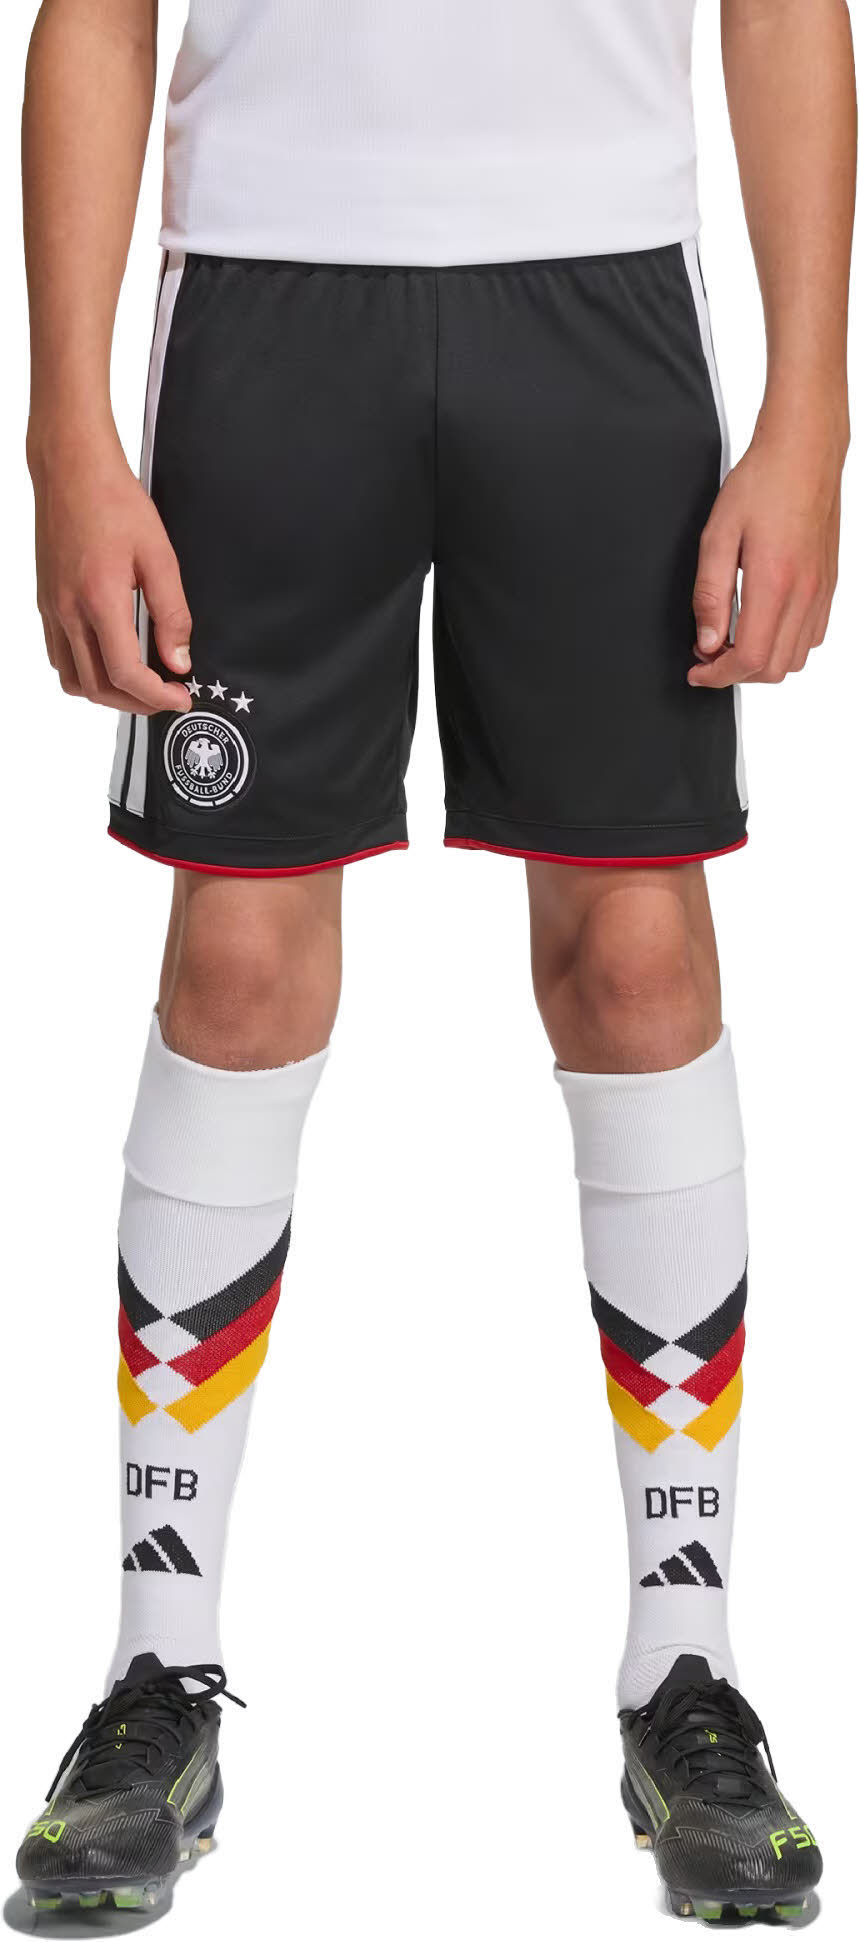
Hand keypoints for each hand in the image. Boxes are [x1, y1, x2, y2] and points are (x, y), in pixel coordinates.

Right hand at [29, 430, 192, 713]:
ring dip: (108, 694)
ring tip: (140, 686)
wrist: (70, 468)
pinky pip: (60, 656)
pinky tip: (110, 661)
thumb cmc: (113, 500)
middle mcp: (68, 610)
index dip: (157, 696)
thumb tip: (179, 660)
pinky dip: (85, 673)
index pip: (125, 672)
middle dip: (136, 703)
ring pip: (73, 679)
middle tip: (166, 697)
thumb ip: (172, 613)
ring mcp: (52, 608)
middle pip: (98, 686)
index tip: (181, 696)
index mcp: (99, 598)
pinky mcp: (46, 602)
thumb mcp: (159, 555)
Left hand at [689, 409, 845, 688]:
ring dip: (762, 661)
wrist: (804, 451)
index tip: (698, 670)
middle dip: (736, 673)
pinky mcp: (829, 584)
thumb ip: (709, 593)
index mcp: (774, 582)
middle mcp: (804, 593)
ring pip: (795, 658)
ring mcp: (821, 591)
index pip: (749, 659)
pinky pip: (811, 636)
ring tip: (734, 640)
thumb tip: (706, 640)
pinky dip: (785, 645)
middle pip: (773, 669)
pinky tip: (763, 624)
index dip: (717, 675)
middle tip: (709, 654)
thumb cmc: (763, 482)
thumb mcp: (717, 535)